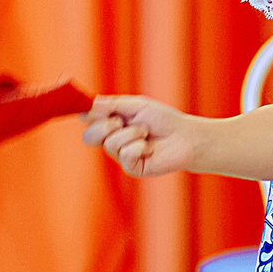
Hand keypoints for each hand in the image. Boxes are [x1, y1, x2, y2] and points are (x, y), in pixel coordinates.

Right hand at [84, 95, 198, 177]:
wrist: (184, 137)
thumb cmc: (163, 119)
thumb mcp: (137, 105)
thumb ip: (113, 104)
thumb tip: (91, 104)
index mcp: (111, 123)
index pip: (88, 120)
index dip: (89, 115)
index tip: (99, 109)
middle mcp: (113, 140)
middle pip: (89, 137)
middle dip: (103, 127)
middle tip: (120, 121)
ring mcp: (121, 156)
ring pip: (110, 144)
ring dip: (131, 133)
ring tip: (146, 132)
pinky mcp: (132, 168)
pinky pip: (125, 156)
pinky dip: (138, 147)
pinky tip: (150, 147)